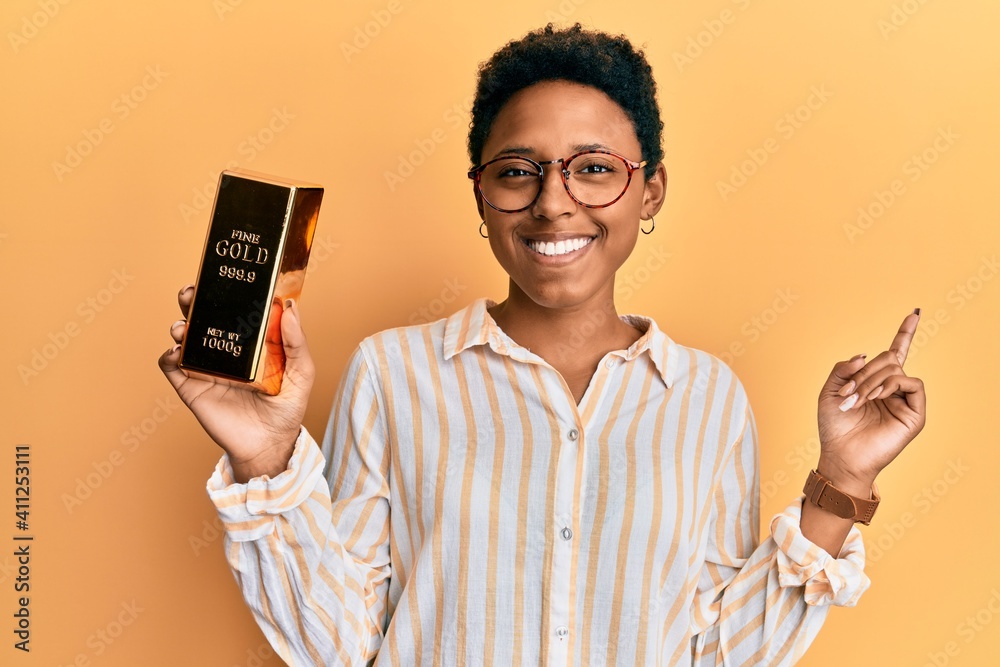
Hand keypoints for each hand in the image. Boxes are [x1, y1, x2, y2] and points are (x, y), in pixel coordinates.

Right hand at [157, 284, 315, 481]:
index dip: (227, 289)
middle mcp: (225, 348)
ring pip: (184, 335)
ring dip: (180, 324)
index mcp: (250, 339)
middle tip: (193, 291)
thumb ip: (296, 342)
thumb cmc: (287, 408)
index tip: (224, 273)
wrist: (269, 445)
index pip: (235, 307)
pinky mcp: (191, 386)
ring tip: (185, 326)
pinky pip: (171, 366)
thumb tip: (289, 306)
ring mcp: (206, 365)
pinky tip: (178, 352)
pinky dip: (169, 355)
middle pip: (204, 314)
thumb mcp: (301, 373)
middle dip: (194, 298)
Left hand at [815, 309, 926, 490]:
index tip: (914, 313)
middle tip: (849, 393)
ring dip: (872, 380)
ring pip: (897, 369)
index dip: (904, 333)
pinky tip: (875, 397)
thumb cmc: (834, 427)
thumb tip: (864, 354)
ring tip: (857, 400)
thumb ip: (842, 369)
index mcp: (874, 382)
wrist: (841, 455)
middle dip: (865, 372)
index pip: (894, 353)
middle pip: (888, 359)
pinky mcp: (915, 413)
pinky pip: (912, 383)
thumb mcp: (829, 392)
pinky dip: (890, 385)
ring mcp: (905, 400)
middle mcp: (893, 389)